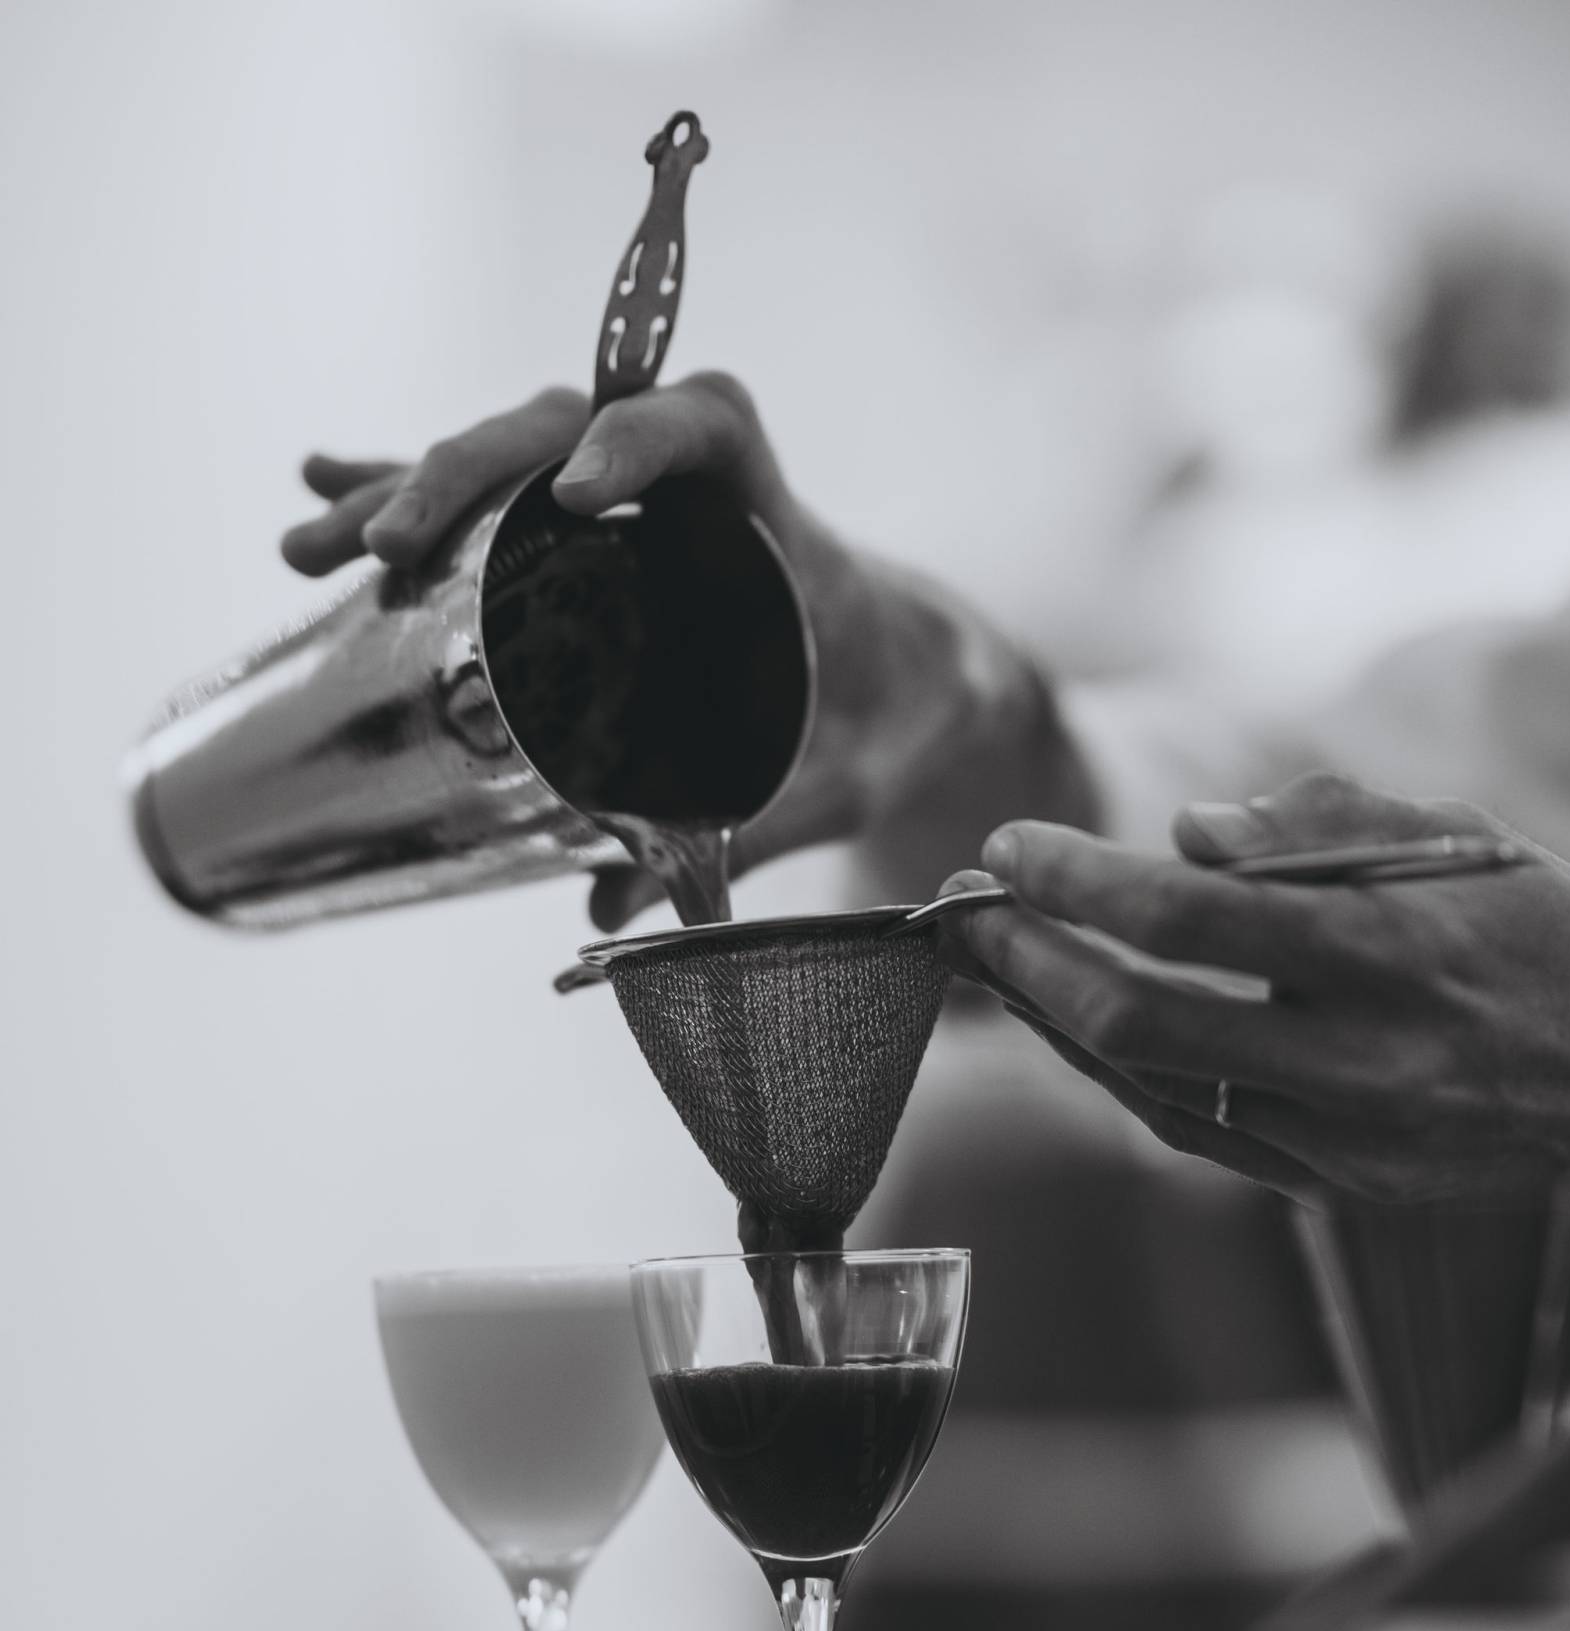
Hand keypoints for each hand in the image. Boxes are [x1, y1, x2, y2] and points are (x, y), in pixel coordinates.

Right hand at [281, 378, 1090, 928]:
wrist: (911, 678)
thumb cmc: (889, 713)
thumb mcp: (839, 780)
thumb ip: (749, 836)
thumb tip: (610, 914)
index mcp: (772, 514)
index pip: (705, 426)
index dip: (637, 437)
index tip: (576, 494)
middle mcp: (689, 487)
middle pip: (561, 430)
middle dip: (459, 474)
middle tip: (383, 543)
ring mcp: (630, 505)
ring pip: (505, 470)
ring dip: (401, 492)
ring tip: (308, 545)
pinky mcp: (593, 538)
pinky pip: (493, 508)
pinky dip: (413, 502)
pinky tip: (320, 503)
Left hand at [942, 773, 1569, 1203]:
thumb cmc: (1540, 929)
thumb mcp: (1448, 839)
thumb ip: (1310, 825)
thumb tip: (1178, 834)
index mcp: (1383, 949)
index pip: (1182, 914)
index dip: (1074, 880)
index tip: (1010, 847)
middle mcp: (1355, 1054)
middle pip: (1138, 1020)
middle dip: (1027, 963)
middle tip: (965, 912)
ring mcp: (1342, 1133)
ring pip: (1151, 1090)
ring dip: (1057, 1026)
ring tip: (998, 965)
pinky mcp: (1338, 1184)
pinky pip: (1199, 1131)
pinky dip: (1125, 1081)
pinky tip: (1075, 1032)